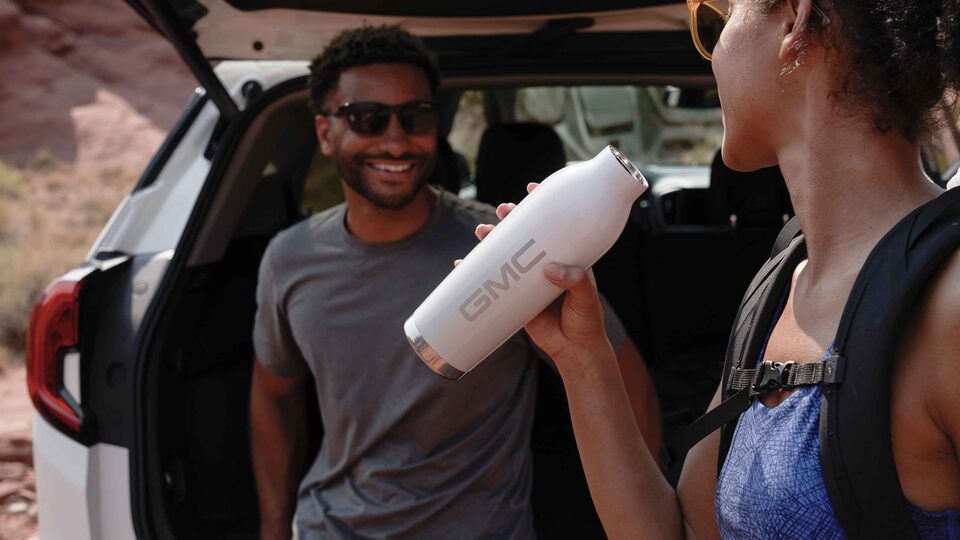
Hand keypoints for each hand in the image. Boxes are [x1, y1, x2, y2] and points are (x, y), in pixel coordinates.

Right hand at [467, 183, 611, 362]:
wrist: (575, 351)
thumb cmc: (587, 320)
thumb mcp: (586, 296)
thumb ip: (574, 281)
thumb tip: (550, 269)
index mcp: (565, 256)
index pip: (553, 224)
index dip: (542, 205)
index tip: (532, 188)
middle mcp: (544, 263)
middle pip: (523, 234)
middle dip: (510, 219)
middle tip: (503, 211)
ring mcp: (527, 280)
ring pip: (505, 253)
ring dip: (491, 239)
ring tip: (483, 232)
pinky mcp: (514, 298)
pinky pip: (492, 281)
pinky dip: (475, 272)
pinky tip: (462, 265)